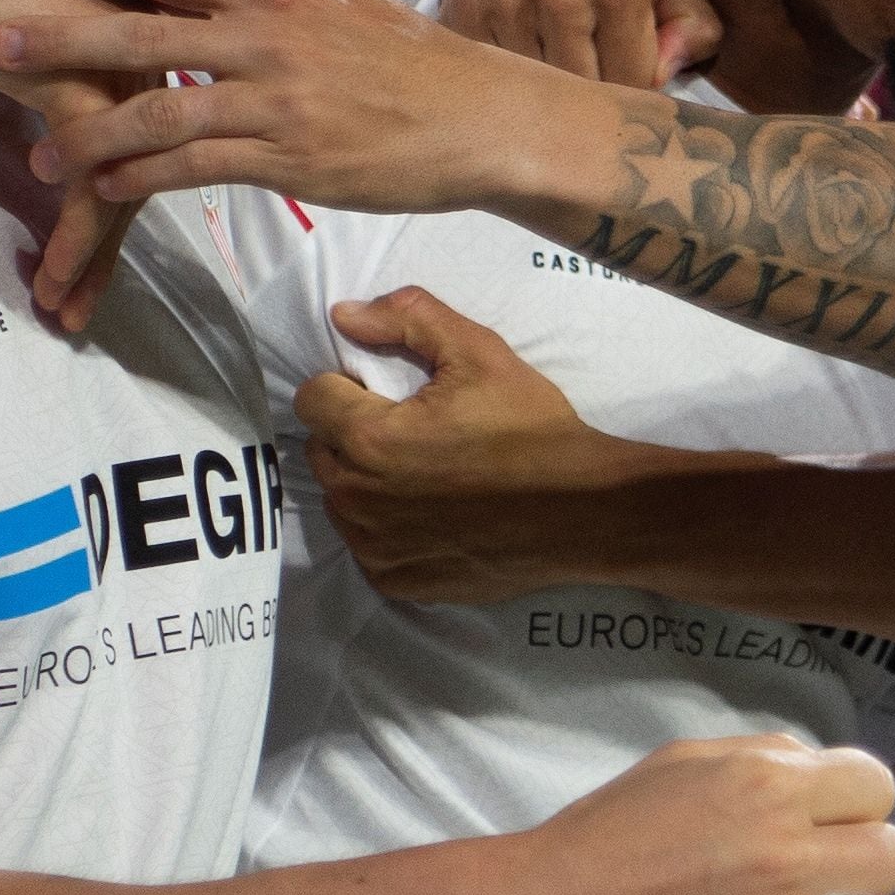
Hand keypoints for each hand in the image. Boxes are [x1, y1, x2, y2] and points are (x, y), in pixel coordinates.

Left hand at [0, 0, 613, 277]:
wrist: (481, 116)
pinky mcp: (288, 158)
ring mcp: (275, 99)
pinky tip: (106, 188)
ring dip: (89, 133)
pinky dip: (144, 179)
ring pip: (156, 114)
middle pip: (140, 34)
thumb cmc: (413, 57)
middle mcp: (265, 35)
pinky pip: (195, 170)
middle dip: (62, 39)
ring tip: (38, 147)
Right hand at [0, 0, 151, 330]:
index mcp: (149, 37)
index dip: (133, 197)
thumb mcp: (39, 32)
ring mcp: (121, 75)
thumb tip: (68, 117)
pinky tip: (51, 277)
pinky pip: (86, 187)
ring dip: (91, 257)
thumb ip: (66, 71)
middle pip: (149, 170)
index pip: (160, 135)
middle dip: (113, 245)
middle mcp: (150, 56)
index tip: (108, 253)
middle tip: (87, 302)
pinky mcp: (80, 92)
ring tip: (64, 308)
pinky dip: (69, 239)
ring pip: (125, 188)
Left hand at [298, 285, 657, 604]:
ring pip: (340, 500)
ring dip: (365, 482)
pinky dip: (385, 529)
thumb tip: (345, 314)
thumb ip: (408, 320)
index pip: (313, 398)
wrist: (582, 512)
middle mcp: (357, 498)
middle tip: (413, 433)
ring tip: (424, 475)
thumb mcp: (480, 353)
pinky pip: (366, 545)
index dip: (348, 386)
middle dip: (352, 433)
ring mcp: (374, 546)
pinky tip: (431, 515)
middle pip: (321, 450)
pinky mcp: (395, 580)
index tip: (389, 394)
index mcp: (368, 438)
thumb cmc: (532, 428)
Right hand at [357, 0, 720, 90]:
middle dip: (591, 93)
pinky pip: (494, 73)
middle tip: (588, 69)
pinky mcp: (464, 9)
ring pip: (536, 89)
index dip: (634, 87)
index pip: (635, 81)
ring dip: (544, 83)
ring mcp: (507, 0)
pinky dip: (506, 70)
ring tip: (549, 49)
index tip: (626, 74)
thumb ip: (692, 22)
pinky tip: (516, 41)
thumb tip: (667, 77)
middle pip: (584, 91)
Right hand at [481, 735, 894, 894]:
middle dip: (862, 868)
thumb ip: (762, 759)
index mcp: (767, 785)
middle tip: (821, 884)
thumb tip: (821, 771)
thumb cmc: (604, 837)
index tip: (829, 829)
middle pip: (891, 857)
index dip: (856, 808)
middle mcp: (783, 852)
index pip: (876, 787)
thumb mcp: (681, 765)